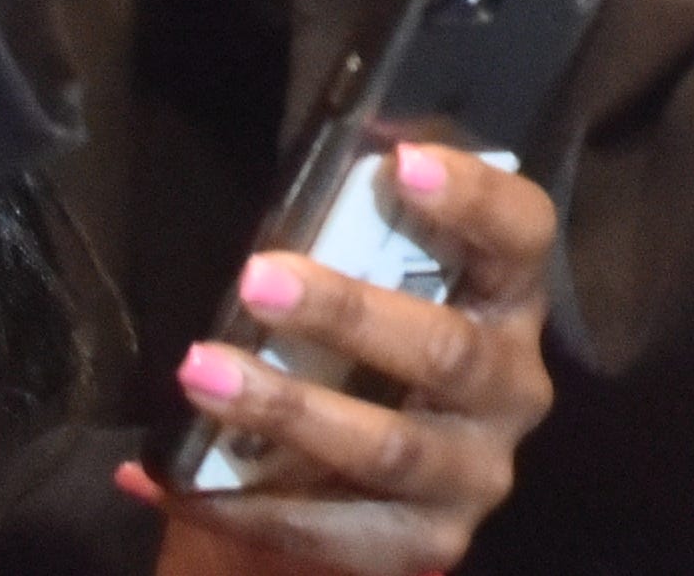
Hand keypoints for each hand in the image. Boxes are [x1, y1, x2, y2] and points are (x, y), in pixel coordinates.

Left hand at [133, 143, 557, 573]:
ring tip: (202, 373)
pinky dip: (245, 502)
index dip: (475, 198)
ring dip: (286, 408)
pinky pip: (330, 528)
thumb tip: (314, 156)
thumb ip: (357, 234)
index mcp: (508, 303)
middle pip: (445, 350)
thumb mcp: (377, 289)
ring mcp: (473, 475)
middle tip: (256, 277)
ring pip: (388, 446)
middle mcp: (511, 390)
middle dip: (347, 312)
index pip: (522, 236)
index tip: (402, 162)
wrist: (375, 498)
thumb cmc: (369, 359)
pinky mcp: (428, 546)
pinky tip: (171, 474)